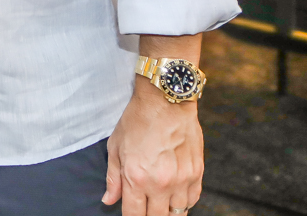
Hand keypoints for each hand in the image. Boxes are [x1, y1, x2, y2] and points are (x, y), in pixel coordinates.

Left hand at [103, 78, 202, 215]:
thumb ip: (113, 178)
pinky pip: (192, 200)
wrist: (166, 102)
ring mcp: (182, 180)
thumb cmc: (137, 121)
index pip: (133, 215)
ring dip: (167, 212)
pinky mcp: (197, 174)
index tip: (130, 214)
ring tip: (159, 204)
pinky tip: (174, 196)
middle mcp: (160, 183)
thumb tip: (109, 201)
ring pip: (177, 213)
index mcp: (136, 177)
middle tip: (144, 208)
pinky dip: (183, 202)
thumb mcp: (115, 147)